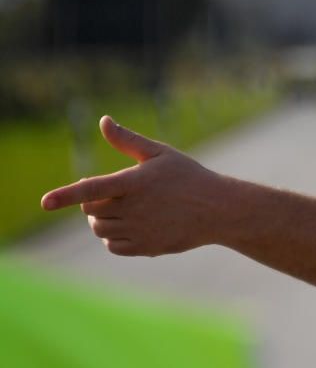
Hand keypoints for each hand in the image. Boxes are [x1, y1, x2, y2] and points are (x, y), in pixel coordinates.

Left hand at [41, 116, 229, 256]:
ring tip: (117, 210)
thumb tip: (103, 120)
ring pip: (99, 230)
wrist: (218, 210)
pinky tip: (127, 226)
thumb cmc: (189, 176)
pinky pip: (114, 246)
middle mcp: (134, 209)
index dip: (66, 195)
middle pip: (90, 211)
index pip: (92, 190)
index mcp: (135, 183)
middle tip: (107, 196)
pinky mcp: (146, 247)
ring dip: (100, 221)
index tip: (45, 202)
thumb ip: (127, 140)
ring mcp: (140, 230)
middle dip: (92, 204)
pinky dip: (112, 238)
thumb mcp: (160, 153)